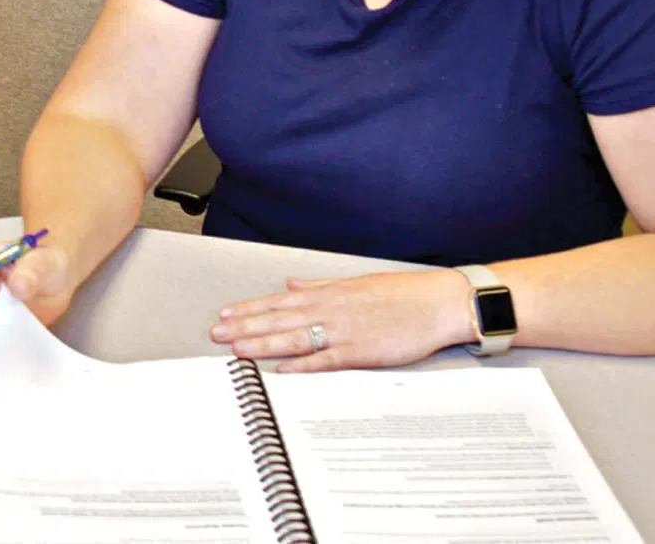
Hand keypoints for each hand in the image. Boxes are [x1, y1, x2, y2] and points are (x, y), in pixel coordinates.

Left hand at [209, 269, 475, 371]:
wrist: (438, 302)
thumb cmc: (401, 293)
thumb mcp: (355, 283)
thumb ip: (320, 285)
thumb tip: (292, 282)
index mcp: (328, 292)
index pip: (279, 301)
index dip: (250, 308)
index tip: (226, 314)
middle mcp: (330, 309)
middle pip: (279, 319)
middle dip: (245, 327)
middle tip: (216, 334)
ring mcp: (344, 330)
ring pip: (295, 338)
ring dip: (263, 344)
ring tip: (236, 350)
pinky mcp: (361, 351)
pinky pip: (325, 360)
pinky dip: (303, 365)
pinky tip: (281, 370)